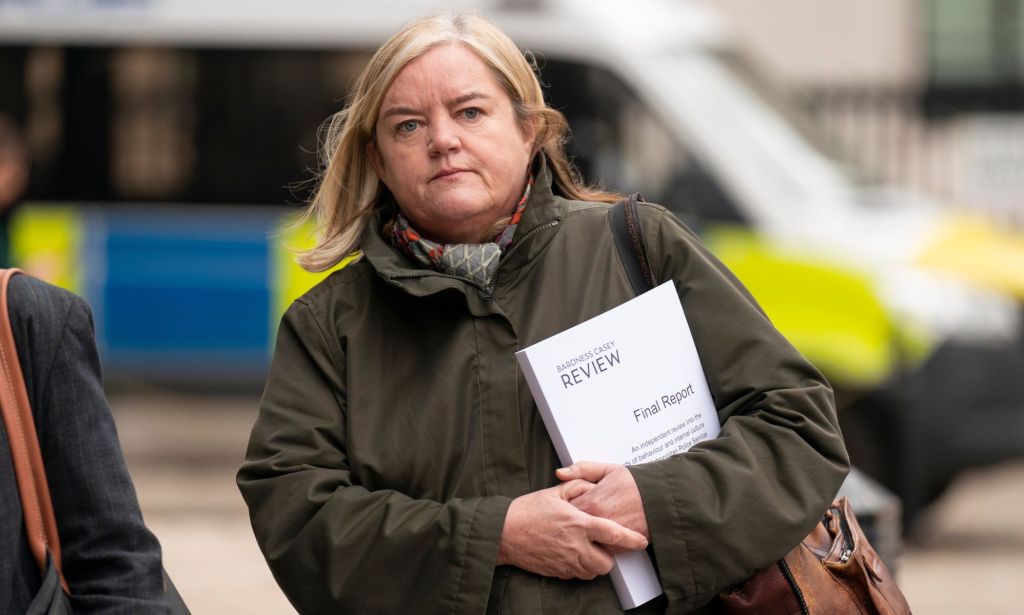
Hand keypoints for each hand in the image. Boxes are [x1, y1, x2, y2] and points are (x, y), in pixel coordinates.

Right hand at [496, 479, 648, 579]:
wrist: (503, 532)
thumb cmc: (527, 511)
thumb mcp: (554, 492)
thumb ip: (577, 486)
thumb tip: (591, 486)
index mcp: (579, 524)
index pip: (614, 535)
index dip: (632, 540)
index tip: (641, 541)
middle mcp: (576, 546)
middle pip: (607, 563)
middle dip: (609, 556)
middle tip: (602, 544)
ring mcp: (566, 562)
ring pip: (593, 572)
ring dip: (594, 563)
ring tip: (586, 549)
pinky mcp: (558, 572)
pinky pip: (577, 575)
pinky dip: (580, 568)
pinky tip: (571, 554)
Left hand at [557, 461, 649, 541]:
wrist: (661, 499)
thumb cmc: (635, 484)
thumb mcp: (608, 469)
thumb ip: (582, 469)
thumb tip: (560, 473)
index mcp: (591, 502)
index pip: (563, 511)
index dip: (562, 508)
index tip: (563, 505)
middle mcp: (598, 522)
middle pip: (572, 528)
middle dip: (570, 523)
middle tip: (570, 518)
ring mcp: (608, 537)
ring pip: (585, 541)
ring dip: (583, 535)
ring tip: (585, 526)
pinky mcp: (618, 547)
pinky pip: (601, 549)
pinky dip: (598, 543)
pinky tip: (600, 533)